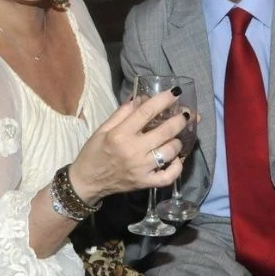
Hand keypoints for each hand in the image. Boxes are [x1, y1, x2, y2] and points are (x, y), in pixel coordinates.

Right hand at [67, 89, 190, 203]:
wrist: (87, 181)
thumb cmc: (94, 152)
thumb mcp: (103, 129)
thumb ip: (122, 113)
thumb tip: (142, 98)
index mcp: (120, 134)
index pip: (146, 112)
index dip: (163, 100)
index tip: (175, 93)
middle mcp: (133, 150)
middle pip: (165, 132)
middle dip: (180, 120)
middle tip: (187, 114)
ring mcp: (141, 168)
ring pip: (170, 152)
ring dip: (178, 142)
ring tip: (177, 137)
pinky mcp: (146, 183)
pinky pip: (169, 176)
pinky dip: (177, 167)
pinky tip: (178, 159)